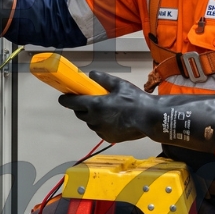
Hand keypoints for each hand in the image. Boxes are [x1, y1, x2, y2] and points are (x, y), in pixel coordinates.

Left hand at [57, 71, 214, 151]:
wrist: (150, 119)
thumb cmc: (135, 100)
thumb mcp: (119, 84)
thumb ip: (102, 79)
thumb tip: (91, 75)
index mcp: (95, 105)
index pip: (71, 103)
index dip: (66, 99)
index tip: (63, 96)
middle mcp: (94, 120)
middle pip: (79, 114)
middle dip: (81, 107)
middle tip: (88, 100)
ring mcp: (101, 131)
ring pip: (90, 122)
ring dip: (92, 116)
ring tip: (105, 109)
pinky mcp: (109, 138)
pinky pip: (100, 130)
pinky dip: (102, 124)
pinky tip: (112, 119)